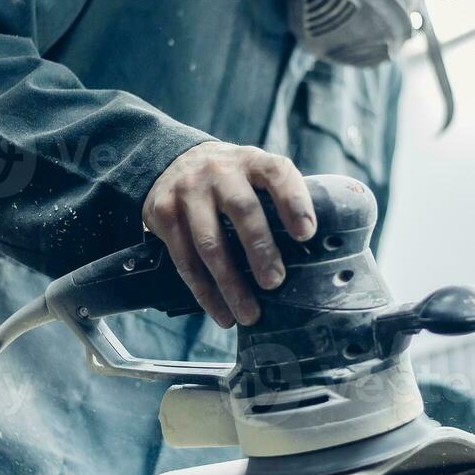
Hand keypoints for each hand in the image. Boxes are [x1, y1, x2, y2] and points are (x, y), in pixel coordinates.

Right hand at [143, 142, 315, 327]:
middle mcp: (219, 172)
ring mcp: (188, 192)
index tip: (307, 234)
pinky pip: (185, 260)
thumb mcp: (253, 173)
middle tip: (275, 282)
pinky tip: (221, 312)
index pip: (277, 174)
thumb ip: (276, 200)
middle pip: (242, 210)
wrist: (173, 161)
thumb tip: (311, 253)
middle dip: (260, 249)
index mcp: (251, 161)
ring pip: (210, 244)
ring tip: (249, 314)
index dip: (293, 202)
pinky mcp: (163, 214)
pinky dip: (204, 292)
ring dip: (230, 284)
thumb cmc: (230, 179)